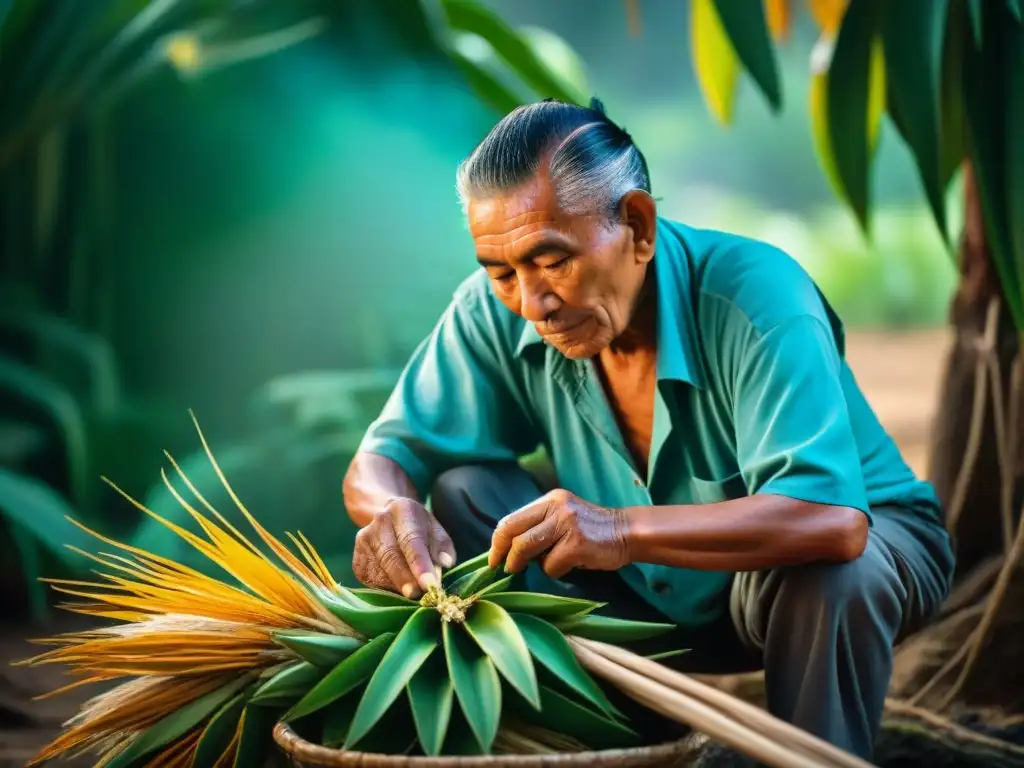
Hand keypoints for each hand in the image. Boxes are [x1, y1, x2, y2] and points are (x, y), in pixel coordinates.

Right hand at [352, 497, 455, 597]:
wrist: (388, 519)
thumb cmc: (419, 528)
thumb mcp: (435, 529)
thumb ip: (442, 546)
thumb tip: (446, 563)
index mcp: (402, 509)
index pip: (411, 540)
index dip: (420, 564)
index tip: (431, 584)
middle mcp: (379, 522)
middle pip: (391, 557)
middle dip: (407, 580)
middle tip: (422, 596)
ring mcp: (363, 541)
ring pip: (381, 572)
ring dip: (400, 588)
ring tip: (417, 593)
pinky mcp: (357, 562)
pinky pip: (373, 582)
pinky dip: (389, 590)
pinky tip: (400, 588)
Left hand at [488, 489, 629, 578]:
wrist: (628, 533)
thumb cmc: (593, 532)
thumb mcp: (564, 518)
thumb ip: (540, 526)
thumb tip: (509, 549)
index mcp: (550, 500)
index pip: (512, 518)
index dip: (498, 540)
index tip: (493, 557)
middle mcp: (556, 507)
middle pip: (513, 530)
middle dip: (502, 553)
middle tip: (501, 567)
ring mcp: (566, 524)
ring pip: (526, 548)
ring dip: (524, 563)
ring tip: (536, 566)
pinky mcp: (577, 543)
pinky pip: (551, 565)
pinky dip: (556, 571)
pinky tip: (573, 565)